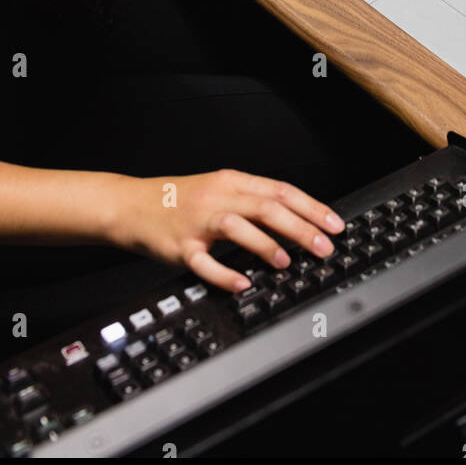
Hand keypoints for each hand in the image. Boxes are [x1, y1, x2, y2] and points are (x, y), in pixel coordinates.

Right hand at [107, 169, 344, 290]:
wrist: (130, 205)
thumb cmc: (179, 201)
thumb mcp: (219, 190)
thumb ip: (252, 201)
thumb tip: (296, 220)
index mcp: (231, 181)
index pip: (280, 190)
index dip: (311, 207)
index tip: (335, 224)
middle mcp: (217, 198)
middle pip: (266, 207)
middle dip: (300, 228)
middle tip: (325, 247)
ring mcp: (198, 222)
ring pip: (238, 228)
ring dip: (266, 245)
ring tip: (286, 262)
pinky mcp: (179, 246)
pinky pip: (205, 263)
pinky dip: (225, 274)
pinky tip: (242, 283)